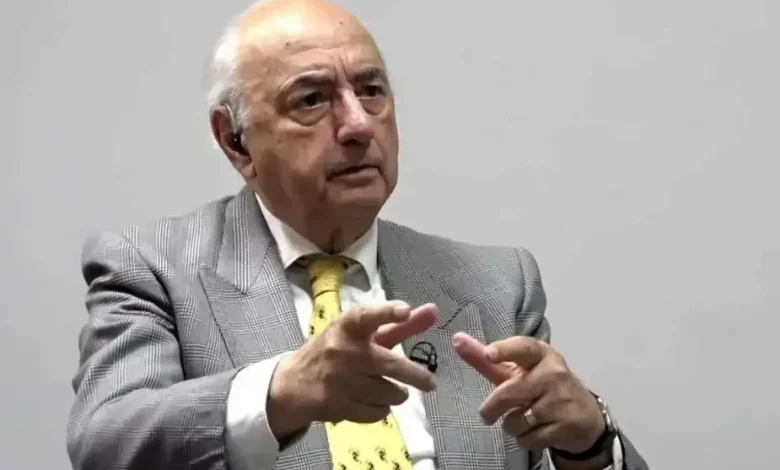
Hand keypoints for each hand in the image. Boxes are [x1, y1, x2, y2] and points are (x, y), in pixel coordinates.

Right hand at [268, 302, 437, 438]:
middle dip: (416, 376)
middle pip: (390, 365)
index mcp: (348, 327)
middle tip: (430, 383)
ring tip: (391, 389)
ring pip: (388, 393)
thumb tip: (434, 311)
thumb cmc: (336, 350)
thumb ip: (400, 324)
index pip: (367, 316)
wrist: (294, 383)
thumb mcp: (364, 333)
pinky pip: (376, 412)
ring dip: (396, 393)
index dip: (387, 313)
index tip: (405, 310)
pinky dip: (381, 408)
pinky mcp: (337, 405)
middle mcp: (343, 350)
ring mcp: (339, 380)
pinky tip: (373, 401)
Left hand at [453, 333, 604, 453]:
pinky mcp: (566, 425)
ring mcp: (561, 400)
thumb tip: (456, 339)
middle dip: (492, 408)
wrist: (584, 416)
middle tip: (486, 415)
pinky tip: (535, 431)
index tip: (488, 354)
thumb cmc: (542, 386)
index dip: (505, 350)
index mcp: (541, 354)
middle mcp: (554, 373)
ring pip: (517, 420)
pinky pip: (528, 438)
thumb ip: (486, 358)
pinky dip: (524, 440)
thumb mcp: (517, 370)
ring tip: (521, 420)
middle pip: (509, 392)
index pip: (523, 347)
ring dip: (511, 426)